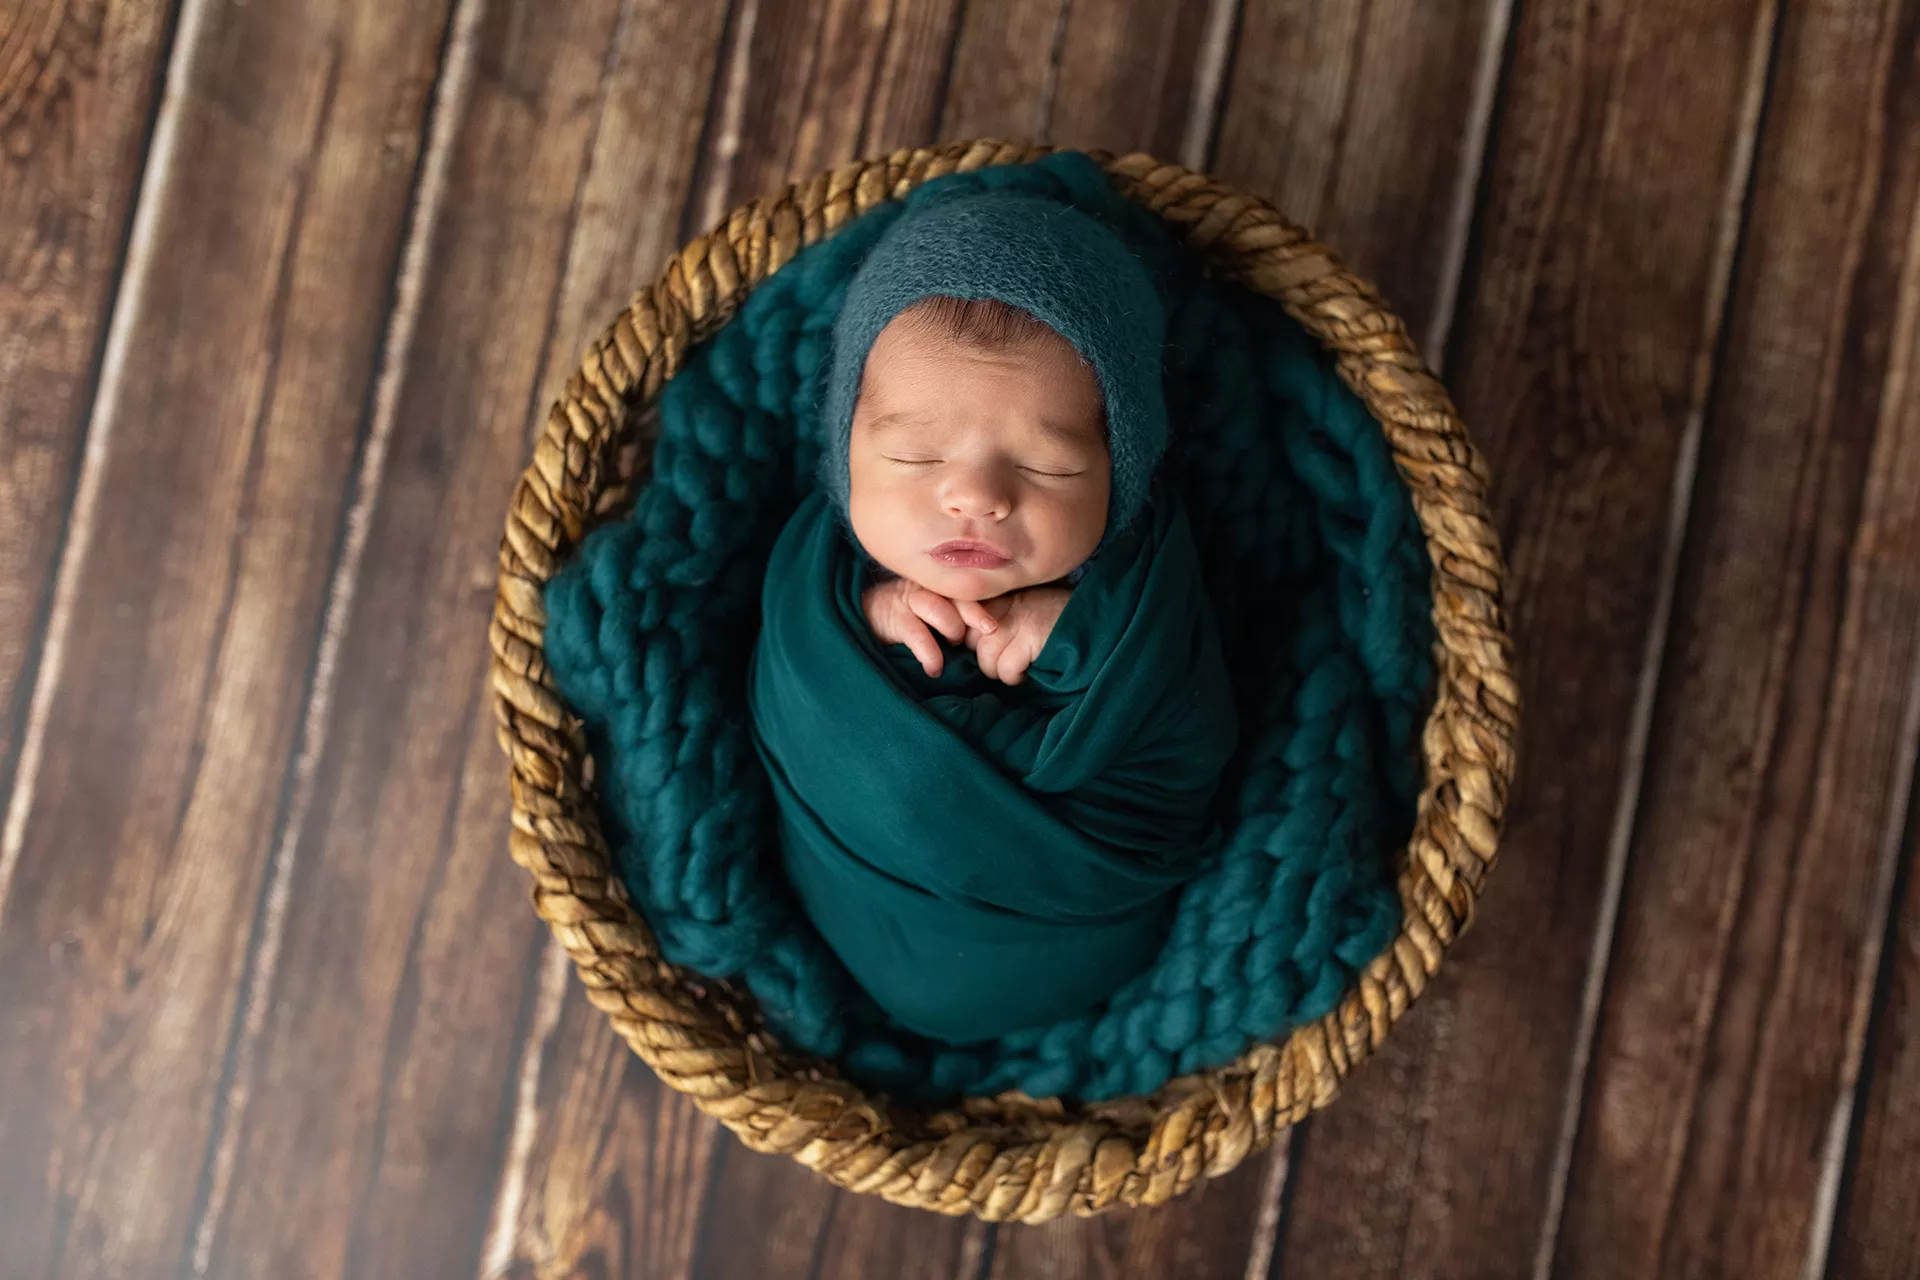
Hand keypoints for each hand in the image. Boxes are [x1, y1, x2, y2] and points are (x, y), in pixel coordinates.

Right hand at [861, 577, 1001, 676]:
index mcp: (939, 584)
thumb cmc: (905, 618)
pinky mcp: (893, 616)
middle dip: (975, 613)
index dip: (985, 603)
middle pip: (956, 593)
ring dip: (952, 630)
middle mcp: (925, 586)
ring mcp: (908, 599)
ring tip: (952, 646)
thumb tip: (990, 633)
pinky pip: (918, 635)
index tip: (997, 622)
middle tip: (989, 630)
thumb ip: (955, 613)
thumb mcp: (932, 611)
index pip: (967, 588)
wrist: (863, 616)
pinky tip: (934, 669)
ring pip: (938, 608)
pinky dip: (930, 654)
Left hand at [964, 587, 1070, 684]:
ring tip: (1020, 665)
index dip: (966, 633)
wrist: (1099, 624)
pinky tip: (1030, 671)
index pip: (963, 611)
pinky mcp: (1032, 637)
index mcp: (1004, 593)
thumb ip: (996, 615)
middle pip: (971, 639)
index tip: (981, 644)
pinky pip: (1005, 669)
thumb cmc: (1059, 622)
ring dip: (1001, 670)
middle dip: (985, 655)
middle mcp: (1009, 602)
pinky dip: (1016, 677)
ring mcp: (1019, 618)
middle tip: (1007, 657)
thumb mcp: (1026, 608)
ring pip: (986, 658)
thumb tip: (963, 639)